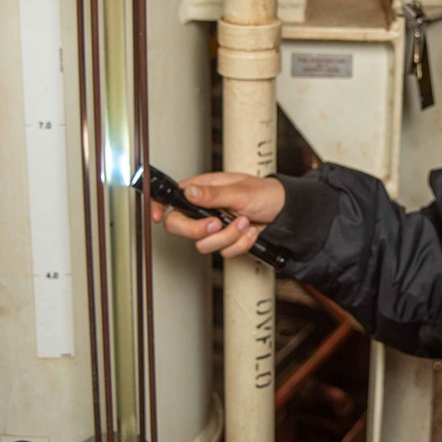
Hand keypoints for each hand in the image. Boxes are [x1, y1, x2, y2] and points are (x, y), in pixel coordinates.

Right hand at [149, 172, 285, 258]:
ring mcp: (215, 226)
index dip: (158, 205)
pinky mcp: (226, 241)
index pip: (172, 196)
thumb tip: (190, 191)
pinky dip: (240, 244)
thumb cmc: (266, 193)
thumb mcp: (241, 191)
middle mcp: (205, 209)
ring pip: (203, 244)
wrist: (286, 213)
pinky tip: (251, 232)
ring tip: (245, 222)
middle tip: (216, 223)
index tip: (156, 214)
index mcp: (204, 190)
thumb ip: (214, 194)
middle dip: (199, 229)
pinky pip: (223, 252)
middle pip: (179, 226)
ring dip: (228, 236)